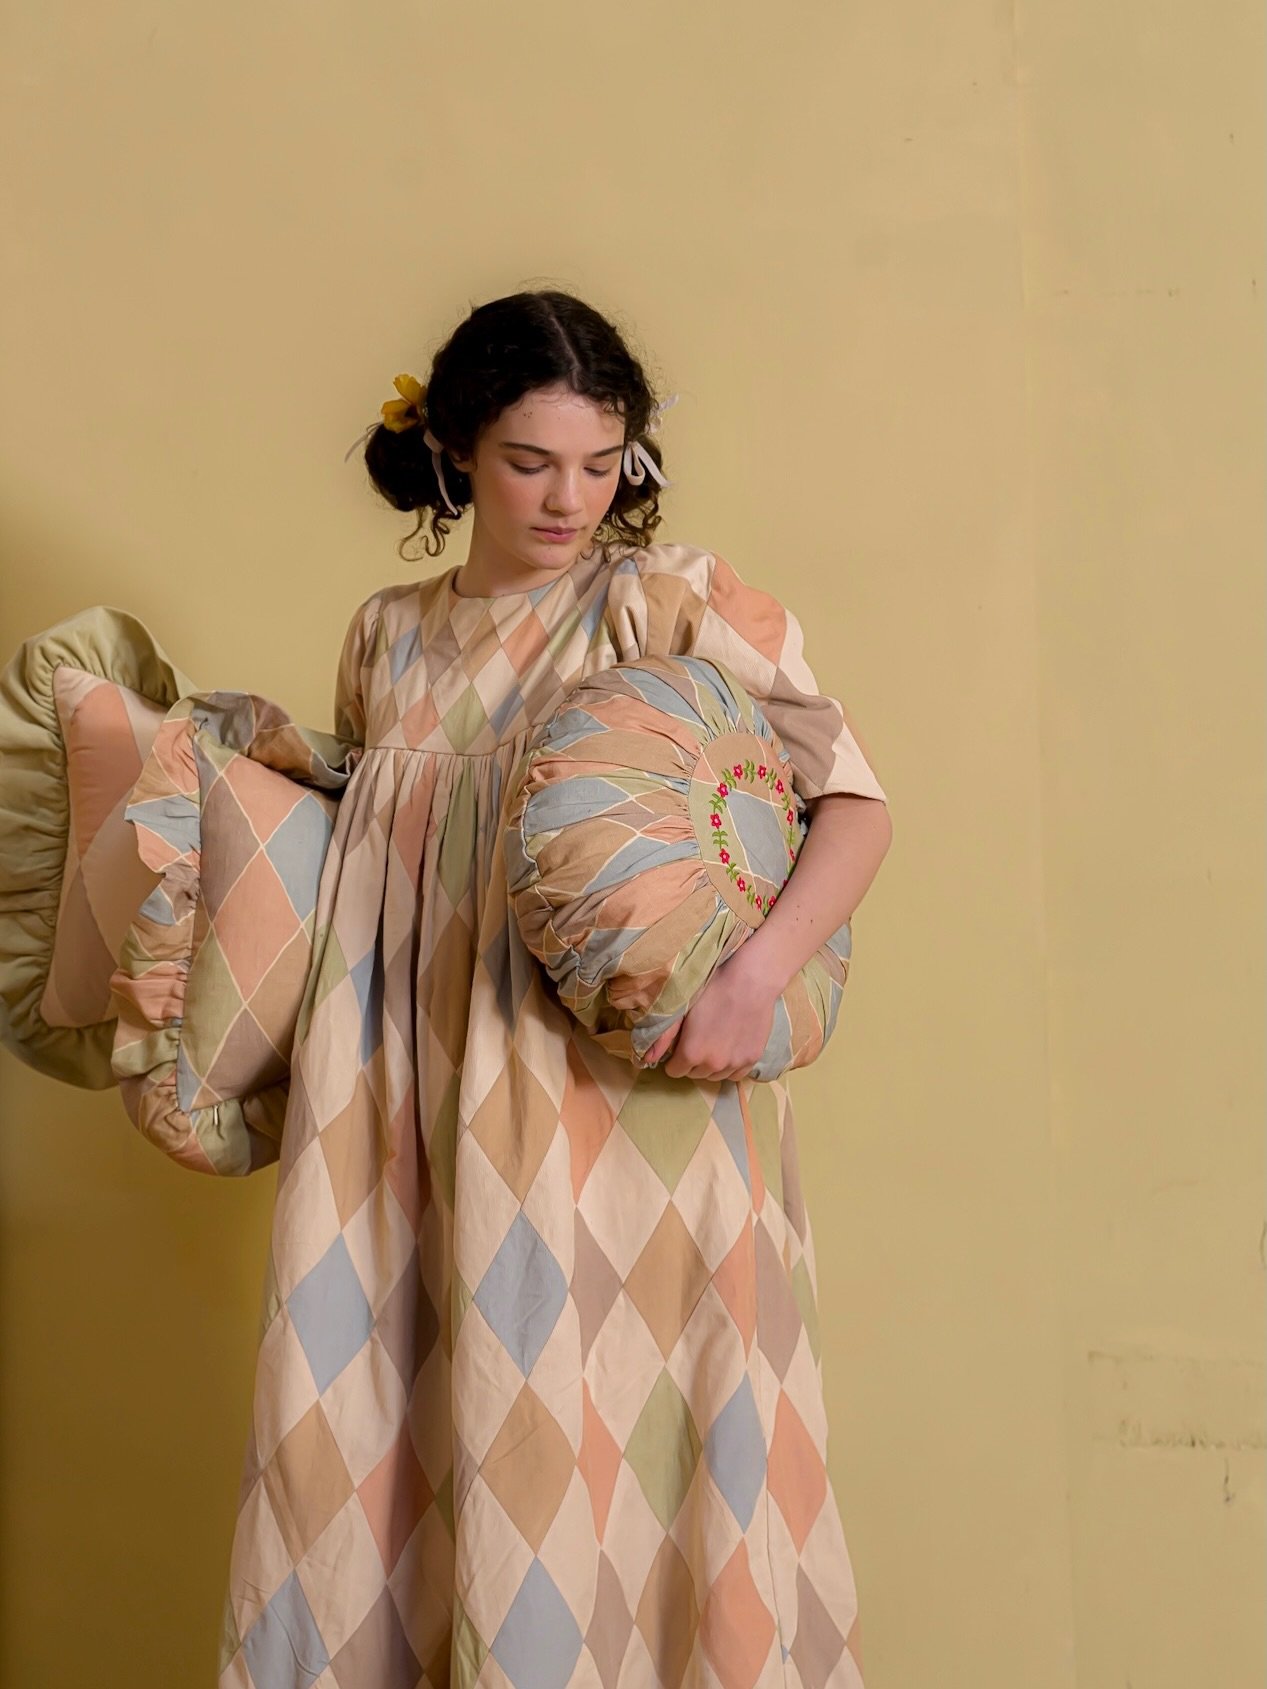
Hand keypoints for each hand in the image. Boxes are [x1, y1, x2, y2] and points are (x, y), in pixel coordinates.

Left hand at [640, 950, 778, 1081]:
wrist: (751, 980)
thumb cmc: (712, 988)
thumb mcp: (683, 1009)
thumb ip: (664, 1037)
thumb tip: (646, 1059)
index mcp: (691, 1053)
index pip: (675, 1071)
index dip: (675, 1058)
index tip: (680, 1044)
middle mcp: (713, 1064)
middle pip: (695, 1074)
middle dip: (692, 1061)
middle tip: (698, 1040)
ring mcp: (734, 1064)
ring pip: (715, 1076)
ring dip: (711, 1065)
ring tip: (714, 1043)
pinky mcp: (752, 1059)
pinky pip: (735, 1074)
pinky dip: (730, 1066)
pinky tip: (730, 1049)